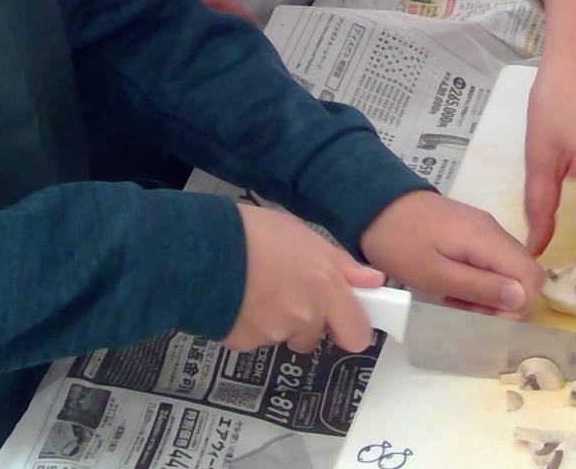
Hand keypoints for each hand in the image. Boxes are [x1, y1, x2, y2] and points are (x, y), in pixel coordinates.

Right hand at [226, 205, 382, 352]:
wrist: (202, 248)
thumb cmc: (254, 233)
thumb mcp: (303, 235)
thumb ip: (340, 264)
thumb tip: (373, 281)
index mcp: (324, 287)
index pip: (356, 332)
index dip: (350, 329)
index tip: (342, 322)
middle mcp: (304, 315)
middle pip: (314, 338)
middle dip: (306, 326)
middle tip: (286, 296)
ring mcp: (273, 332)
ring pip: (281, 336)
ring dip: (273, 322)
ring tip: (253, 290)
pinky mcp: (245, 343)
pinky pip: (253, 339)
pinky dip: (247, 325)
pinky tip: (235, 299)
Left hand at [359, 189, 541, 316]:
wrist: (373, 203)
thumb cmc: (399, 243)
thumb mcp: (434, 274)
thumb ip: (479, 287)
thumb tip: (522, 299)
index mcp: (487, 240)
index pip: (531, 277)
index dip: (517, 306)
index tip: (484, 316)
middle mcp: (493, 230)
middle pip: (525, 273)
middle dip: (506, 302)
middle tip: (470, 311)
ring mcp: (484, 228)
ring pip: (509, 268)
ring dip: (492, 293)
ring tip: (457, 300)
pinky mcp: (472, 229)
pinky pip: (492, 260)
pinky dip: (482, 279)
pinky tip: (454, 286)